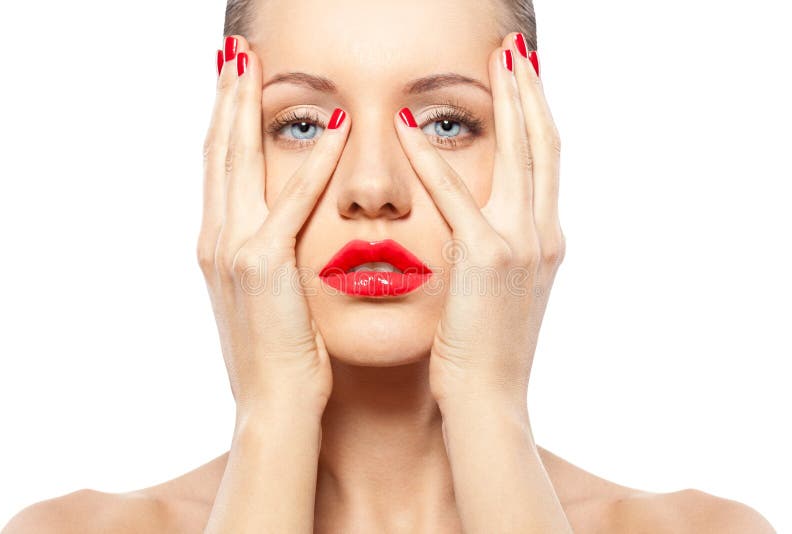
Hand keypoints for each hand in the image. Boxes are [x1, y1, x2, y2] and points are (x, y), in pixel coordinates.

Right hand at [197, 35, 350, 417]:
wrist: (275, 407)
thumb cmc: (282, 357)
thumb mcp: (268, 301)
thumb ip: (269, 258)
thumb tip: (282, 235)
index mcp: (219, 245)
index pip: (219, 169)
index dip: (223, 122)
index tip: (233, 83)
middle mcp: (217, 239)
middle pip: (217, 151)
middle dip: (225, 98)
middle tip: (233, 54)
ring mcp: (234, 250)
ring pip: (237, 162)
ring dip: (246, 108)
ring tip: (253, 64)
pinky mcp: (263, 266)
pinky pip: (290, 202)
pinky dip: (312, 164)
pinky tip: (334, 129)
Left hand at [395, 36, 564, 410]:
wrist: (489, 401)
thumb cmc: (484, 353)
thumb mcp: (497, 295)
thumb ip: (496, 253)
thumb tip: (482, 229)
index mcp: (544, 241)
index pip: (546, 161)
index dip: (537, 115)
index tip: (524, 77)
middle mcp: (543, 234)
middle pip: (544, 143)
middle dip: (531, 91)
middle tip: (516, 48)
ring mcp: (522, 245)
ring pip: (521, 154)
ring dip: (507, 102)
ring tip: (494, 60)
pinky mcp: (488, 260)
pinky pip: (457, 197)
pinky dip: (435, 160)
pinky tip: (410, 125)